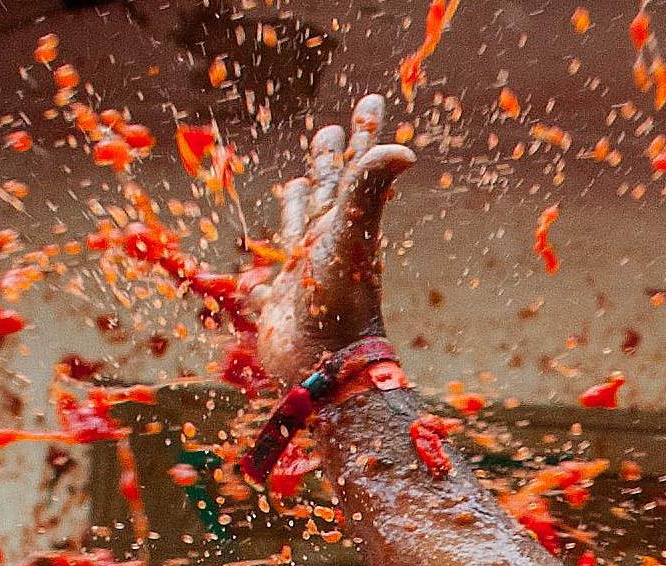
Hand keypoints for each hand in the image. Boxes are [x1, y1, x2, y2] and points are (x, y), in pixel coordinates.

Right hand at [247, 94, 415, 384]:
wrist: (324, 367)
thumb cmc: (338, 300)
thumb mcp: (350, 236)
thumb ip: (367, 189)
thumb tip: (406, 148)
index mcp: (341, 223)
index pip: (351, 168)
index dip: (360, 134)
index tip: (372, 99)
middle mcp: (324, 245)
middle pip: (324, 191)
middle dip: (326, 160)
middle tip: (328, 131)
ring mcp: (302, 275)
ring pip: (297, 229)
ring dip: (296, 205)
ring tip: (296, 183)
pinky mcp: (279, 307)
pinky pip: (267, 285)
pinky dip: (262, 275)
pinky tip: (259, 275)